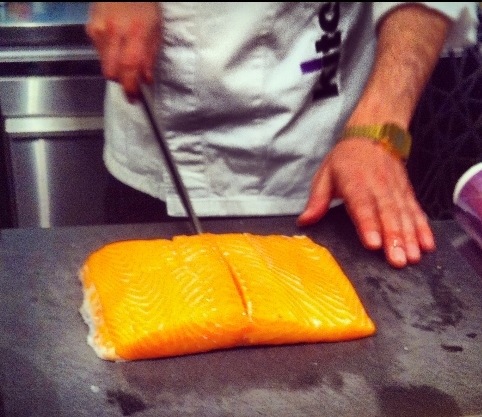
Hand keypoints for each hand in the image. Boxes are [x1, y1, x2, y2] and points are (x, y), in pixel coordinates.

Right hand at [86, 2, 161, 98]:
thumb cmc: (143, 5)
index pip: (128, 69)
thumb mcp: (156, 30)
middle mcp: (113, 34)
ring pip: (104, 64)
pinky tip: (116, 43)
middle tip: (131, 80)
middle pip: (111, 72)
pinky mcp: (90, 30)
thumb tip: (145, 80)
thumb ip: (150, 57)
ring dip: (115, 67)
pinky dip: (108, 54)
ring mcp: (98, 31)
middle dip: (121, 80)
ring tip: (124, 55)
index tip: (133, 98)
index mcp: (134, 34)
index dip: (129, 88)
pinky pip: (99, 52)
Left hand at [297, 137, 435, 267]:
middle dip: (394, 239)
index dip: (368, 225)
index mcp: (355, 183)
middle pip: (388, 214)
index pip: (362, 205)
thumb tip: (304, 222)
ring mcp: (395, 190)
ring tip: (412, 258)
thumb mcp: (325, 174)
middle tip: (397, 261)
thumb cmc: (345, 159)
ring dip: (410, 237)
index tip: (373, 244)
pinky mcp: (407, 193)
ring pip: (404, 215)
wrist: (373, 134)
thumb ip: (316, 200)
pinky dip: (424, 228)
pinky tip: (428, 245)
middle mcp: (378, 187)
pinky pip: (416, 211)